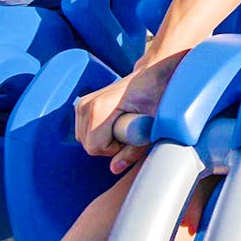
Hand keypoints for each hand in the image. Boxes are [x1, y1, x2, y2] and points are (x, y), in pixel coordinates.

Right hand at [75, 53, 183, 173]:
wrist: (154, 71)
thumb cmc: (158, 94)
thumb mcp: (153, 125)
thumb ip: (134, 150)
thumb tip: (115, 168)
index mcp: (99, 108)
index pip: (94, 148)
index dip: (115, 149)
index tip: (133, 136)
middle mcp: (86, 105)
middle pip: (89, 145)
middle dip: (110, 146)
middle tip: (132, 129)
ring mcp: (82, 104)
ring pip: (86, 141)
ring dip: (105, 140)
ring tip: (126, 124)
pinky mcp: (82, 105)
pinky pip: (86, 133)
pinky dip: (100, 134)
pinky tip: (117, 122)